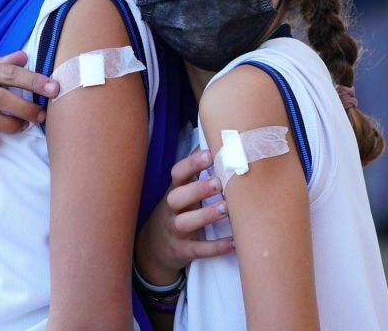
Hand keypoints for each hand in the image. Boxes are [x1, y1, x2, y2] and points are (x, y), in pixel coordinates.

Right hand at [134, 147, 235, 284]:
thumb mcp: (181, 190)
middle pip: (177, 197)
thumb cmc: (177, 210)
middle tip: (218, 182)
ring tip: (226, 208)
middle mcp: (171, 209)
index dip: (192, 163)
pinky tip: (234, 242)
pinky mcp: (182, 251)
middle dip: (197, 189)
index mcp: (175, 190)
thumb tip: (213, 137)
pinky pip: (198, 249)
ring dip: (205, 215)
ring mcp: (175, 231)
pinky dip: (215, 247)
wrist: (153, 249)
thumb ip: (195, 169)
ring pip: (185, 223)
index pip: (177, 174)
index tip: (209, 153)